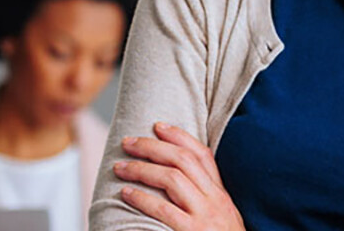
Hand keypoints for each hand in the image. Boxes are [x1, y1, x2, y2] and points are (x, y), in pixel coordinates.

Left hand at [114, 122, 243, 230]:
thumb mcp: (222, 216)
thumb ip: (205, 199)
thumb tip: (177, 181)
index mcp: (221, 194)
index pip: (202, 155)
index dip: (179, 136)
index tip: (158, 125)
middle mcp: (215, 200)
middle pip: (183, 160)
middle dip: (152, 147)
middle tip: (128, 142)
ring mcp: (205, 216)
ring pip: (172, 178)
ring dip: (142, 169)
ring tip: (120, 167)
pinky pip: (164, 210)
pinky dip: (142, 198)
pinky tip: (127, 194)